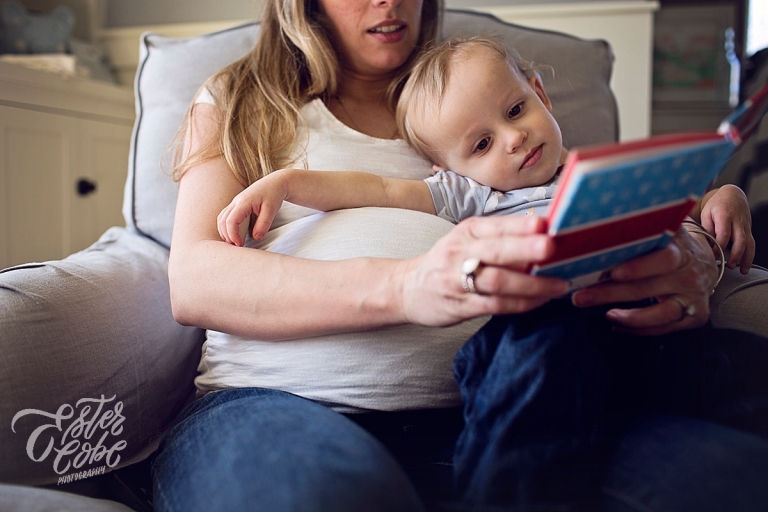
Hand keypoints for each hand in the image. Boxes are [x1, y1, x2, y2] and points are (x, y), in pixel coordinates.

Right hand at [217, 171, 287, 244]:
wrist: (274, 183)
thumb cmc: (273, 195)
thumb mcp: (272, 210)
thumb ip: (263, 224)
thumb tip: (256, 238)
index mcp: (244, 202)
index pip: (231, 220)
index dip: (232, 234)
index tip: (240, 244)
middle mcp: (236, 202)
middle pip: (222, 220)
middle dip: (226, 235)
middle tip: (236, 246)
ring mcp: (234, 202)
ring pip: (221, 218)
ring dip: (224, 231)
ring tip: (234, 242)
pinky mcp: (236, 205)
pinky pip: (225, 216)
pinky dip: (226, 226)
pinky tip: (233, 234)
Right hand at [400, 215, 568, 325]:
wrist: (407, 288)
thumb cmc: (447, 262)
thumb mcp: (466, 240)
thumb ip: (499, 238)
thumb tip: (544, 237)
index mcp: (467, 231)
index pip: (496, 226)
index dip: (520, 225)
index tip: (545, 224)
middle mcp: (460, 252)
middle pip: (495, 250)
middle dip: (524, 248)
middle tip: (551, 248)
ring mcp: (457, 281)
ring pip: (497, 281)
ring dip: (530, 284)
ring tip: (557, 284)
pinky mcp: (459, 306)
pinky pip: (494, 305)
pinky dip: (520, 303)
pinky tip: (539, 301)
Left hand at [571, 228, 717, 335]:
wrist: (704, 262)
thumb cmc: (672, 246)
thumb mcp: (663, 233)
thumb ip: (640, 233)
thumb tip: (596, 231)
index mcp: (681, 249)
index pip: (663, 258)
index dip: (638, 267)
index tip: (613, 272)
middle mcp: (689, 274)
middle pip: (648, 288)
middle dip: (611, 293)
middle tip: (581, 297)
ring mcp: (694, 297)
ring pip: (661, 314)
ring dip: (629, 317)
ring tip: (607, 315)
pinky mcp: (696, 316)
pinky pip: (664, 328)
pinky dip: (639, 329)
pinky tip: (618, 324)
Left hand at [700, 184, 754, 273]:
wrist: (733, 195)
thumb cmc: (716, 205)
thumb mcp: (707, 213)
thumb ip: (707, 228)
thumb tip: (707, 245)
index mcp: (725, 215)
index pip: (724, 234)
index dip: (719, 246)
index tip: (713, 255)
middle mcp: (738, 221)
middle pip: (740, 240)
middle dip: (735, 255)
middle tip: (728, 266)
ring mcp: (745, 226)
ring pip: (749, 243)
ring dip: (747, 258)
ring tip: (742, 271)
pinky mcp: (748, 230)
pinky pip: (752, 244)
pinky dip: (750, 255)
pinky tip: (746, 266)